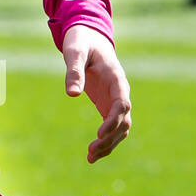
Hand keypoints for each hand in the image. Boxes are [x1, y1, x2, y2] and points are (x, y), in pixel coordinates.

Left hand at [63, 24, 131, 163]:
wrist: (89, 38)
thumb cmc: (82, 42)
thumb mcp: (75, 52)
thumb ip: (74, 71)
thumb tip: (71, 94)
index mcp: (116, 79)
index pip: (121, 104)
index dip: (113, 120)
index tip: (99, 134)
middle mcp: (120, 92)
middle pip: (124, 121)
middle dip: (110, 138)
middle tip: (91, 151)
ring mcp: (116, 100)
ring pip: (121, 128)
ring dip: (109, 144)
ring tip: (90, 157)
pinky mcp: (107, 105)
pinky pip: (112, 127)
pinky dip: (105, 141)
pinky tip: (93, 154)